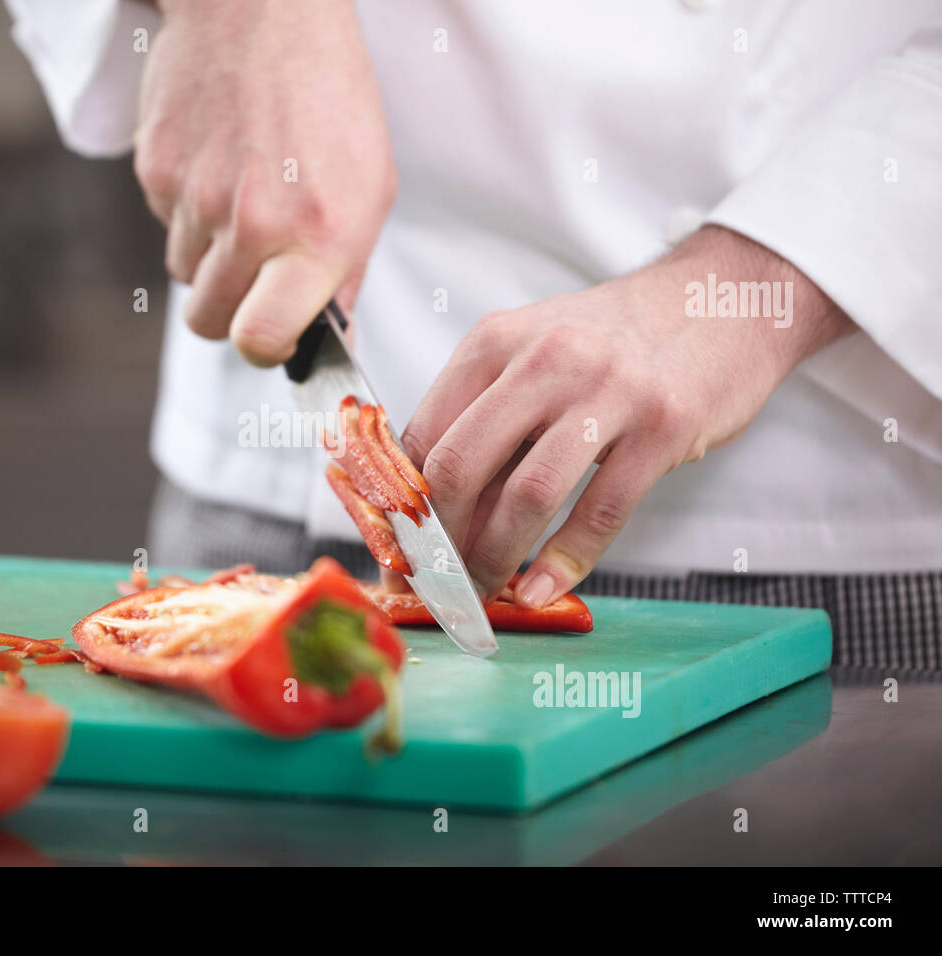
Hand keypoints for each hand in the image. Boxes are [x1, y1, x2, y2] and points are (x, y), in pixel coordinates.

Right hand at [137, 0, 395, 364]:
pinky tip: (218, 164)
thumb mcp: (370, 189)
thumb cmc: (330, 102)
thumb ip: (344, 274)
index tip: (270, 337)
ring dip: (208, 257)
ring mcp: (196, 196)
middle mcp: (252, 223)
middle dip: (229, 309)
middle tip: (254, 274)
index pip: (261, 340)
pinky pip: (164, 224)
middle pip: (209, 321)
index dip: (262, 349)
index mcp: (318, 236)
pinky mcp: (155, 169)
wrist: (264, 11)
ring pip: (184, 275)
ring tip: (241, 200)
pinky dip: (186, 210)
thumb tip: (328, 340)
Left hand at [402, 226, 854, 605]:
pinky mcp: (664, 427)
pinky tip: (540, 590)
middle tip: (435, 583)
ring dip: (494, 559)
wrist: (722, 299)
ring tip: (484, 594)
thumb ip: (484, 417)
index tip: (399, 553)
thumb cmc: (614, 340)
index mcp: (494, 341)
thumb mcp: (533, 351)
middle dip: (438, 541)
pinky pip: (600, 511)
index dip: (400, 506)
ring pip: (526, 496)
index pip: (422, 436)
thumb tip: (432, 507)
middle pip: (459, 466)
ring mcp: (607, 392)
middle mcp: (543, 360)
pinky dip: (563, 562)